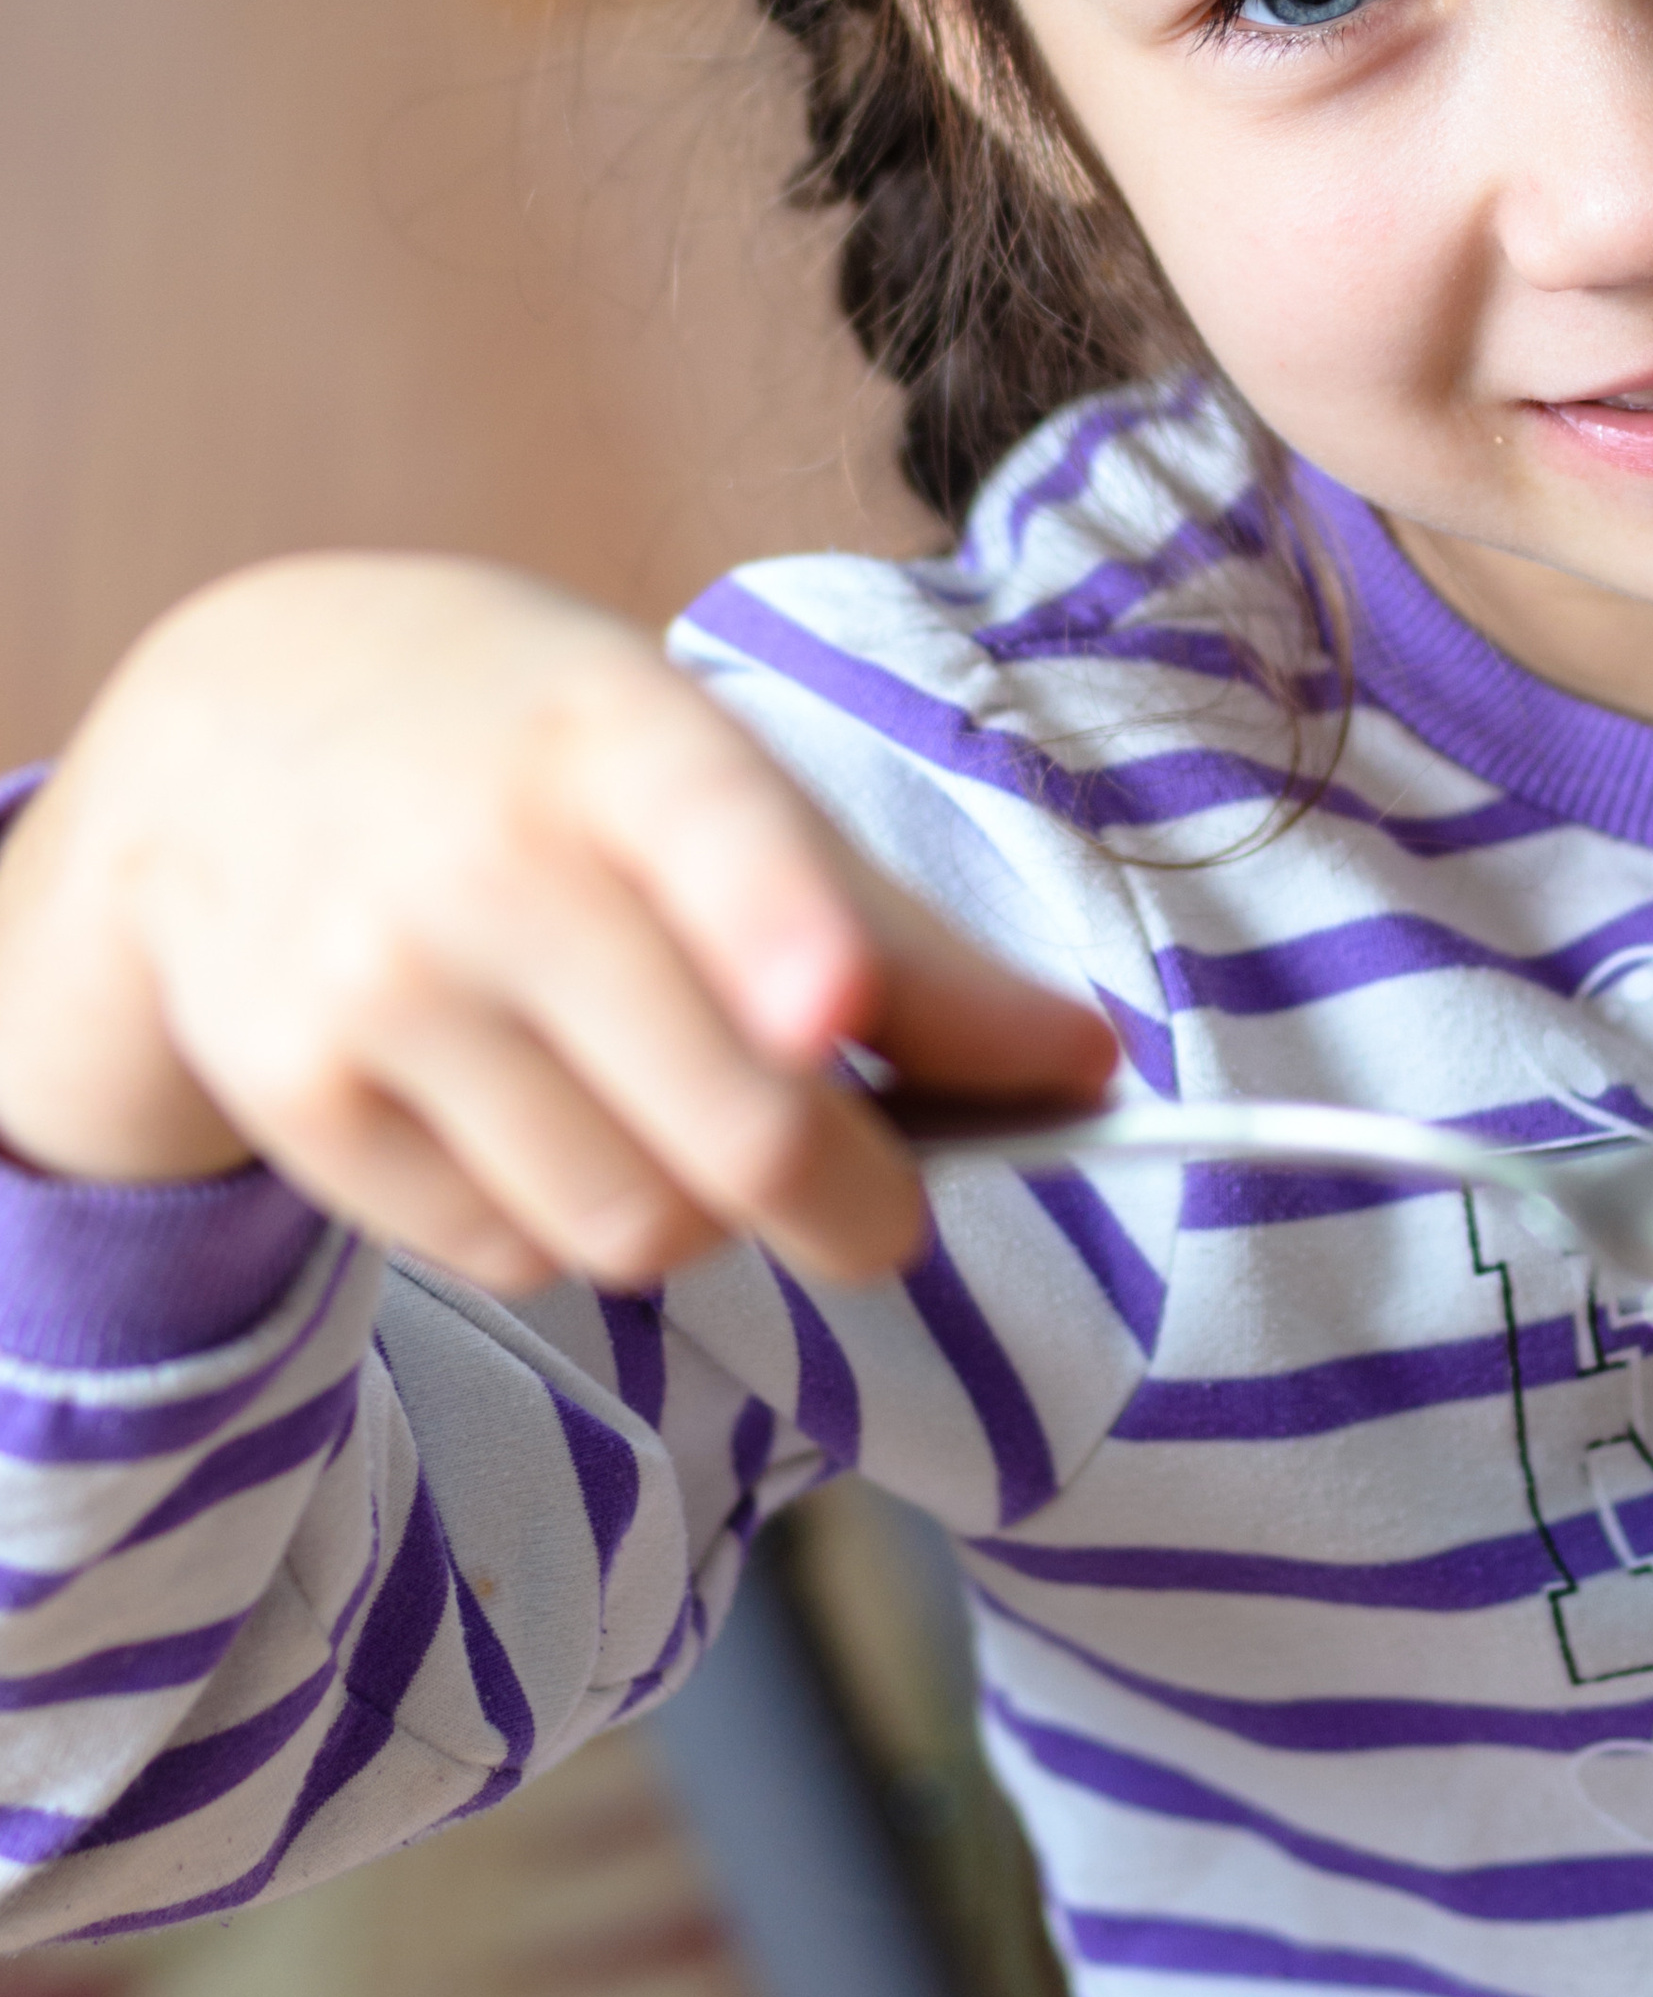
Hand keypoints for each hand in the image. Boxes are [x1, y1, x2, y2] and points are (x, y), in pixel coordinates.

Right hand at [0, 556, 1114, 1292]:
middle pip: (726, 1124)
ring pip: (629, 1228)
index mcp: (619, 737)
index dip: (778, 930)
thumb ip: (893, 924)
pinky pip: (512, 1259)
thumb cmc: (530, 753)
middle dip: (856, 1203)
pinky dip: (571, 1228)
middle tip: (888, 1207)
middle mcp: (483, 861)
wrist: (225, 737)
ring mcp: (374, 989)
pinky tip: (545, 1117)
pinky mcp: (300, 1104)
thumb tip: (1083, 1071)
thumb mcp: (702, 764)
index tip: (832, 1005)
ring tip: (673, 1113)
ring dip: (704, 1219)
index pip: (716, 834)